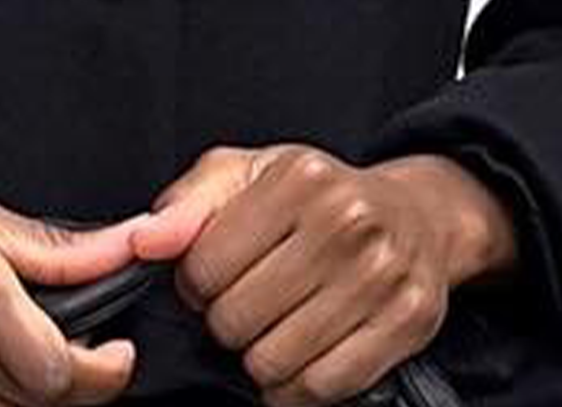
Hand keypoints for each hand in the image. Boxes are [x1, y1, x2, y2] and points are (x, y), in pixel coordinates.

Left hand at [124, 145, 513, 406]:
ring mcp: (383, 274)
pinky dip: (298, 387)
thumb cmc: (320, 199)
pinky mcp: (410, 321)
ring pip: (274, 360)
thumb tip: (145, 241)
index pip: (204, 266)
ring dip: (260, 358)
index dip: (194, 284)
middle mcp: (347, 221)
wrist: (417, 215)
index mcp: (300, 178)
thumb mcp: (248, 176)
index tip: (213, 279)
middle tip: (247, 306)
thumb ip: (188, 204)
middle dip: (228, 322)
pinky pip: (323, 386)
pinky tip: (299, 358)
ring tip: (274, 329)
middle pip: (236, 319)